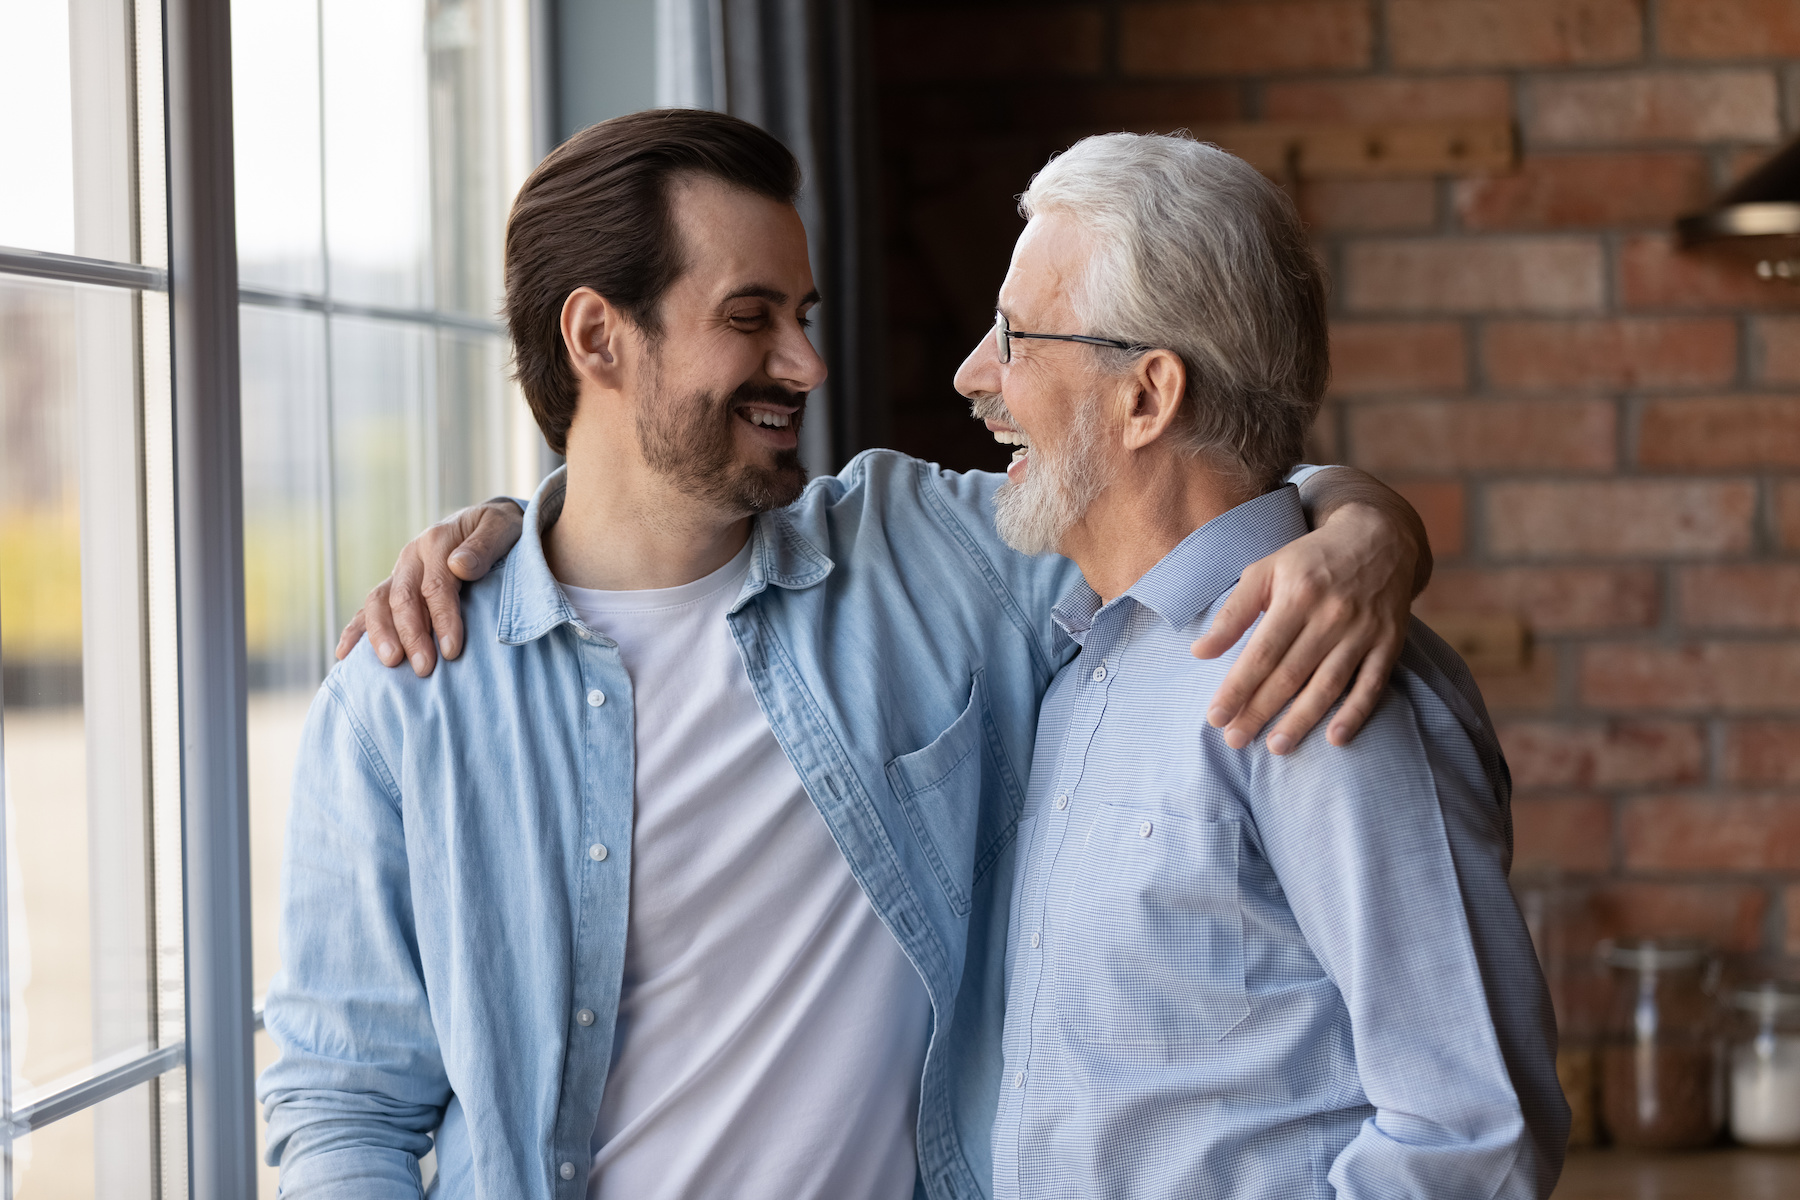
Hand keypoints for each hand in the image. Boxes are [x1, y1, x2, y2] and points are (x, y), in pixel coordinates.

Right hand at [334, 498, 525, 675]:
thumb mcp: (502, 527)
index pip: (436, 585)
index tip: (451, 651)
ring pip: (378, 603)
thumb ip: (484, 546)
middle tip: (424, 668)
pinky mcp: (395, 585)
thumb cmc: (502, 530)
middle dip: (412, 635)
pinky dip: (355, 630)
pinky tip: (345, 656)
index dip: (443, 619)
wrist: (489, 523)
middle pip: (403, 598)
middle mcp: (412, 556)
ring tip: (391, 663)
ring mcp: (400, 572)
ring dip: (381, 634)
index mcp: (437, 542)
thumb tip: (459, 566)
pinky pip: (367, 608)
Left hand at [1193, 496, 1421, 754]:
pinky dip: (1356, 713)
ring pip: (1329, 684)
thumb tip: (1199, 653)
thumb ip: (1233, 612)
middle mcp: (1331, 614)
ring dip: (1302, 720)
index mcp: (1296, 595)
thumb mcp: (1265, 570)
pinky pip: (1372, 684)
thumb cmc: (1310, 560)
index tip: (1215, 717)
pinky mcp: (1390, 642)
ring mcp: (1363, 630)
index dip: (1237, 688)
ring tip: (1276, 747)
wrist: (1380, 537)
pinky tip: (1335, 738)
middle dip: (1260, 710)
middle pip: (1290, 673)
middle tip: (1235, 741)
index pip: (1261, 652)